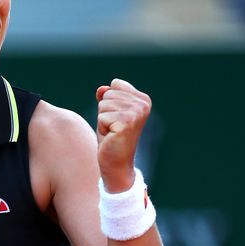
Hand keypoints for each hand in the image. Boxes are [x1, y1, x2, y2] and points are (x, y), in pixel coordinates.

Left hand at [96, 78, 151, 192]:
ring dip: (103, 119)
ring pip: (103, 104)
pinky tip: (111, 136)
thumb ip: (105, 96)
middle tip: (113, 126)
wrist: (116, 162)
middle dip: (104, 110)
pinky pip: (101, 116)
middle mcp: (143, 105)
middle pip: (108, 94)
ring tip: (112, 131)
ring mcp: (136, 114)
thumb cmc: (111, 135)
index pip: (115, 84)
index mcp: (143, 99)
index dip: (109, 101)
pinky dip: (102, 127)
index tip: (116, 116)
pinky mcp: (127, 123)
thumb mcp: (108, 111)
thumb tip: (102, 89)